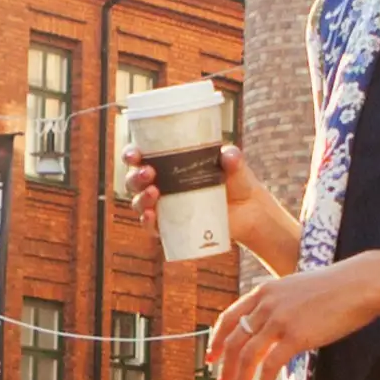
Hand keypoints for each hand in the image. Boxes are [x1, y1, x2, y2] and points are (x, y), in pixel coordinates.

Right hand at [114, 136, 277, 215]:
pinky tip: (151, 216)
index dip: (131, 154)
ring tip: (154, 193)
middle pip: (134, 180)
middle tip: (149, 172)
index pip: (140, 157)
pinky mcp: (172, 226)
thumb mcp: (234, 164)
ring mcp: (165, 206)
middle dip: (135, 177)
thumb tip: (227, 155)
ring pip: (139, 202)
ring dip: (140, 198)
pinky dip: (147, 222)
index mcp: (168, 163)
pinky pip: (152, 226)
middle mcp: (161, 184)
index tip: (134, 154)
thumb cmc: (235, 179)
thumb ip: (231, 157)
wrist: (249, 209)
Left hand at [201, 258, 379, 379]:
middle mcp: (266, 304)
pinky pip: (271, 364)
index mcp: (263, 292)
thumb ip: (278, 303)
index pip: (229, 318)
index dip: (217, 341)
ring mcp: (279, 320)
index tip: (211, 358)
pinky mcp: (295, 335)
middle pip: (234, 341)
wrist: (358, 284)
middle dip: (224, 368)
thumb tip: (269, 326)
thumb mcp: (295, 288)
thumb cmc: (334, 288)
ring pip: (247, 355)